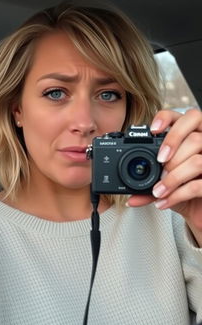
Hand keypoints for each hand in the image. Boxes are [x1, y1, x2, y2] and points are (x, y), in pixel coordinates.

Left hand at [127, 109, 201, 243]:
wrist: (198, 209)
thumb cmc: (181, 190)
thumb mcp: (163, 183)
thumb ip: (147, 185)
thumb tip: (130, 197)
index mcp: (193, 136)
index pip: (185, 115)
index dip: (168, 118)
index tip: (153, 130)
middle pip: (193, 131)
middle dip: (172, 143)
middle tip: (159, 161)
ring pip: (197, 159)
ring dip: (173, 177)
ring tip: (158, 191)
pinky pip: (199, 185)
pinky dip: (177, 194)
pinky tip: (164, 201)